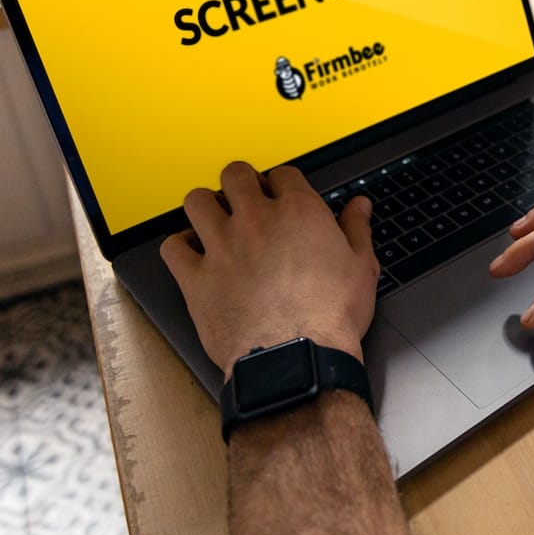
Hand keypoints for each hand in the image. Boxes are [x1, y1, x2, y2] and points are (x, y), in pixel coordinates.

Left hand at [160, 161, 379, 377]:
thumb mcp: (361, 267)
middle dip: (241, 182)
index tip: (282, 196)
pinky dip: (180, 247)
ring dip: (206, 206)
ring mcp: (222, 247)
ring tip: (215, 220)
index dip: (282, 183)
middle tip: (246, 200)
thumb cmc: (330, 317)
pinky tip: (192, 254)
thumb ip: (357, 228)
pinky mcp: (197, 279)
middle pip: (235, 174)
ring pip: (197, 200)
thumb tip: (359, 206)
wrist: (298, 361)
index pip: (282, 173)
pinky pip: (173, 247)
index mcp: (297, 212)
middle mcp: (256, 220)